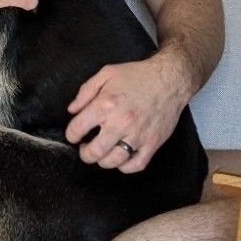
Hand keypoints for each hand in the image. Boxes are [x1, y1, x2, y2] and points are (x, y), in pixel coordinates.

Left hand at [65, 55, 191, 170]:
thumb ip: (85, 91)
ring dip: (103, 161)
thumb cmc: (137, 75)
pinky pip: (135, 165)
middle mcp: (121, 123)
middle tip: (86, 148)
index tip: (74, 135)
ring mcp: (138, 136)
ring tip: (102, 152)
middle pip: (94, 152)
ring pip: (113, 161)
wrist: (170, 80)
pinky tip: (121, 158)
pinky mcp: (152, 144)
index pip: (77, 129)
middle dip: (85, 153)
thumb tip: (72, 110)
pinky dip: (125, 167)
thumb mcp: (106, 73)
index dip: (71, 135)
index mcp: (106, 105)